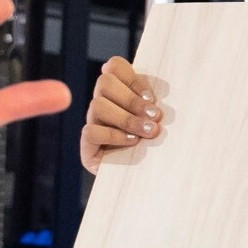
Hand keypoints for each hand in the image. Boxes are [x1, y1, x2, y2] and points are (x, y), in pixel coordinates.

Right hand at [79, 56, 157, 171]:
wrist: (151, 180)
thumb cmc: (161, 145)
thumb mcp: (161, 119)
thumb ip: (157, 102)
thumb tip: (158, 93)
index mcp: (119, 91)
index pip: (114, 67)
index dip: (132, 78)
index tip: (152, 98)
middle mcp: (103, 103)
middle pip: (104, 82)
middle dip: (132, 99)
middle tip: (155, 116)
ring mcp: (93, 123)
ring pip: (98, 105)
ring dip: (127, 118)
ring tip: (148, 131)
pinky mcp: (87, 146)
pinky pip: (91, 131)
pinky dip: (114, 135)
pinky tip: (132, 142)